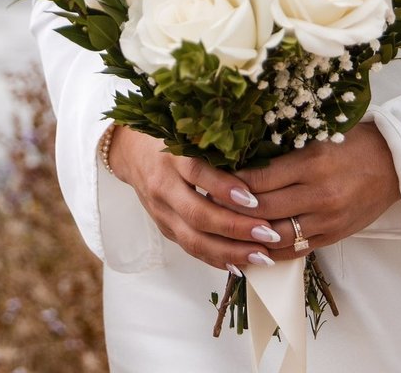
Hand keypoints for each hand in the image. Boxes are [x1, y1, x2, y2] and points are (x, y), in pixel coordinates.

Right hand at [107, 127, 291, 272]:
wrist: (132, 153)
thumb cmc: (173, 138)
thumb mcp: (192, 135)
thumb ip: (219, 149)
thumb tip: (263, 165)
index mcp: (172, 156)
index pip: (197, 172)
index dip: (225, 188)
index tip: (254, 199)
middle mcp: (163, 185)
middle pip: (197, 213)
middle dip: (235, 227)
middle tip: (268, 233)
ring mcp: (161, 211)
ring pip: (194, 239)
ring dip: (230, 251)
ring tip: (262, 256)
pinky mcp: (164, 228)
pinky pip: (191, 249)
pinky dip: (217, 259)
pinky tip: (242, 264)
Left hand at [225, 124, 400, 259]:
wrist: (396, 164)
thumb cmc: (354, 142)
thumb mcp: (316, 137)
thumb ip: (282, 152)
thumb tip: (240, 161)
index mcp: (312, 163)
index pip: (259, 179)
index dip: (229, 183)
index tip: (209, 180)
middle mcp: (318, 195)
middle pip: (262, 209)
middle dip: (231, 210)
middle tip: (207, 204)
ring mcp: (327, 220)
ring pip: (275, 235)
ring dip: (247, 235)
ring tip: (221, 229)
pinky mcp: (333, 236)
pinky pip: (295, 251)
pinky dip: (269, 251)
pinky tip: (250, 248)